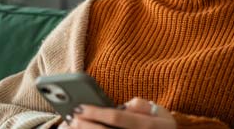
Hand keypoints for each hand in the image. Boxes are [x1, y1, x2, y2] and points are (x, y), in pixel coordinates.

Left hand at [57, 97, 176, 128]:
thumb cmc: (162, 125)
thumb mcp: (160, 110)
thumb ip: (143, 105)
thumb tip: (125, 106)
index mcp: (147, 125)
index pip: (117, 117)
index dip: (96, 112)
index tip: (80, 107)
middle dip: (86, 126)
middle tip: (71, 118)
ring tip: (71, 128)